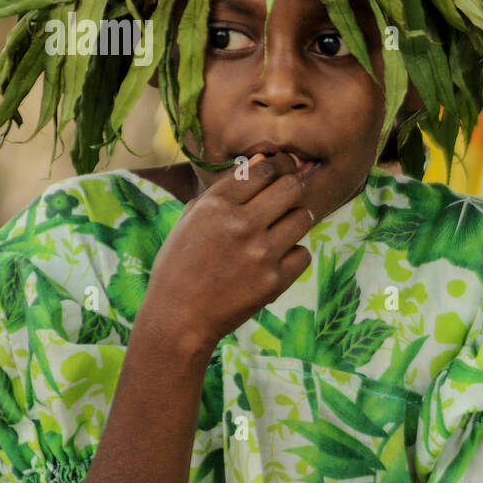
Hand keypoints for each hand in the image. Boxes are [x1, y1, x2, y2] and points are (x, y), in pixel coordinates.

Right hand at [138, 152, 315, 357]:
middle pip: (291, 187)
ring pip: (303, 217)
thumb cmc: (180, 266)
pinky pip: (303, 253)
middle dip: (295, 185)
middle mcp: (241, 224)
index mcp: (216, 205)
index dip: (279, 164)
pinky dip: (294, 255)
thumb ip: (222, 193)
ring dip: (297, 218)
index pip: (263, 170)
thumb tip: (259, 163)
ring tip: (283, 227)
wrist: (179, 319)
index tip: (285, 167)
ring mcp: (261, 253)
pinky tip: (277, 260)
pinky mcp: (275, 280)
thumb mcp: (190, 221)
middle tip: (293, 191)